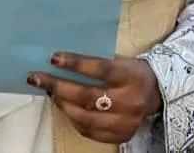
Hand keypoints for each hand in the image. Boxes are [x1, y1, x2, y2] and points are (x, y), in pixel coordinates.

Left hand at [29, 53, 162, 143]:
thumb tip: (59, 61)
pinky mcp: (122, 135)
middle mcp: (130, 100)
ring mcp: (127, 121)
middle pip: (88, 97)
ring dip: (63, 105)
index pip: (99, 69)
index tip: (54, 59)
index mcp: (129, 76)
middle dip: (58, 87)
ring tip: (51, 94)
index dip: (75, 64)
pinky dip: (74, 120)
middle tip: (38, 78)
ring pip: (86, 118)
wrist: (155, 93)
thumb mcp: (118, 60)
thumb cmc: (130, 71)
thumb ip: (95, 62)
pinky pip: (91, 132)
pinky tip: (65, 108)